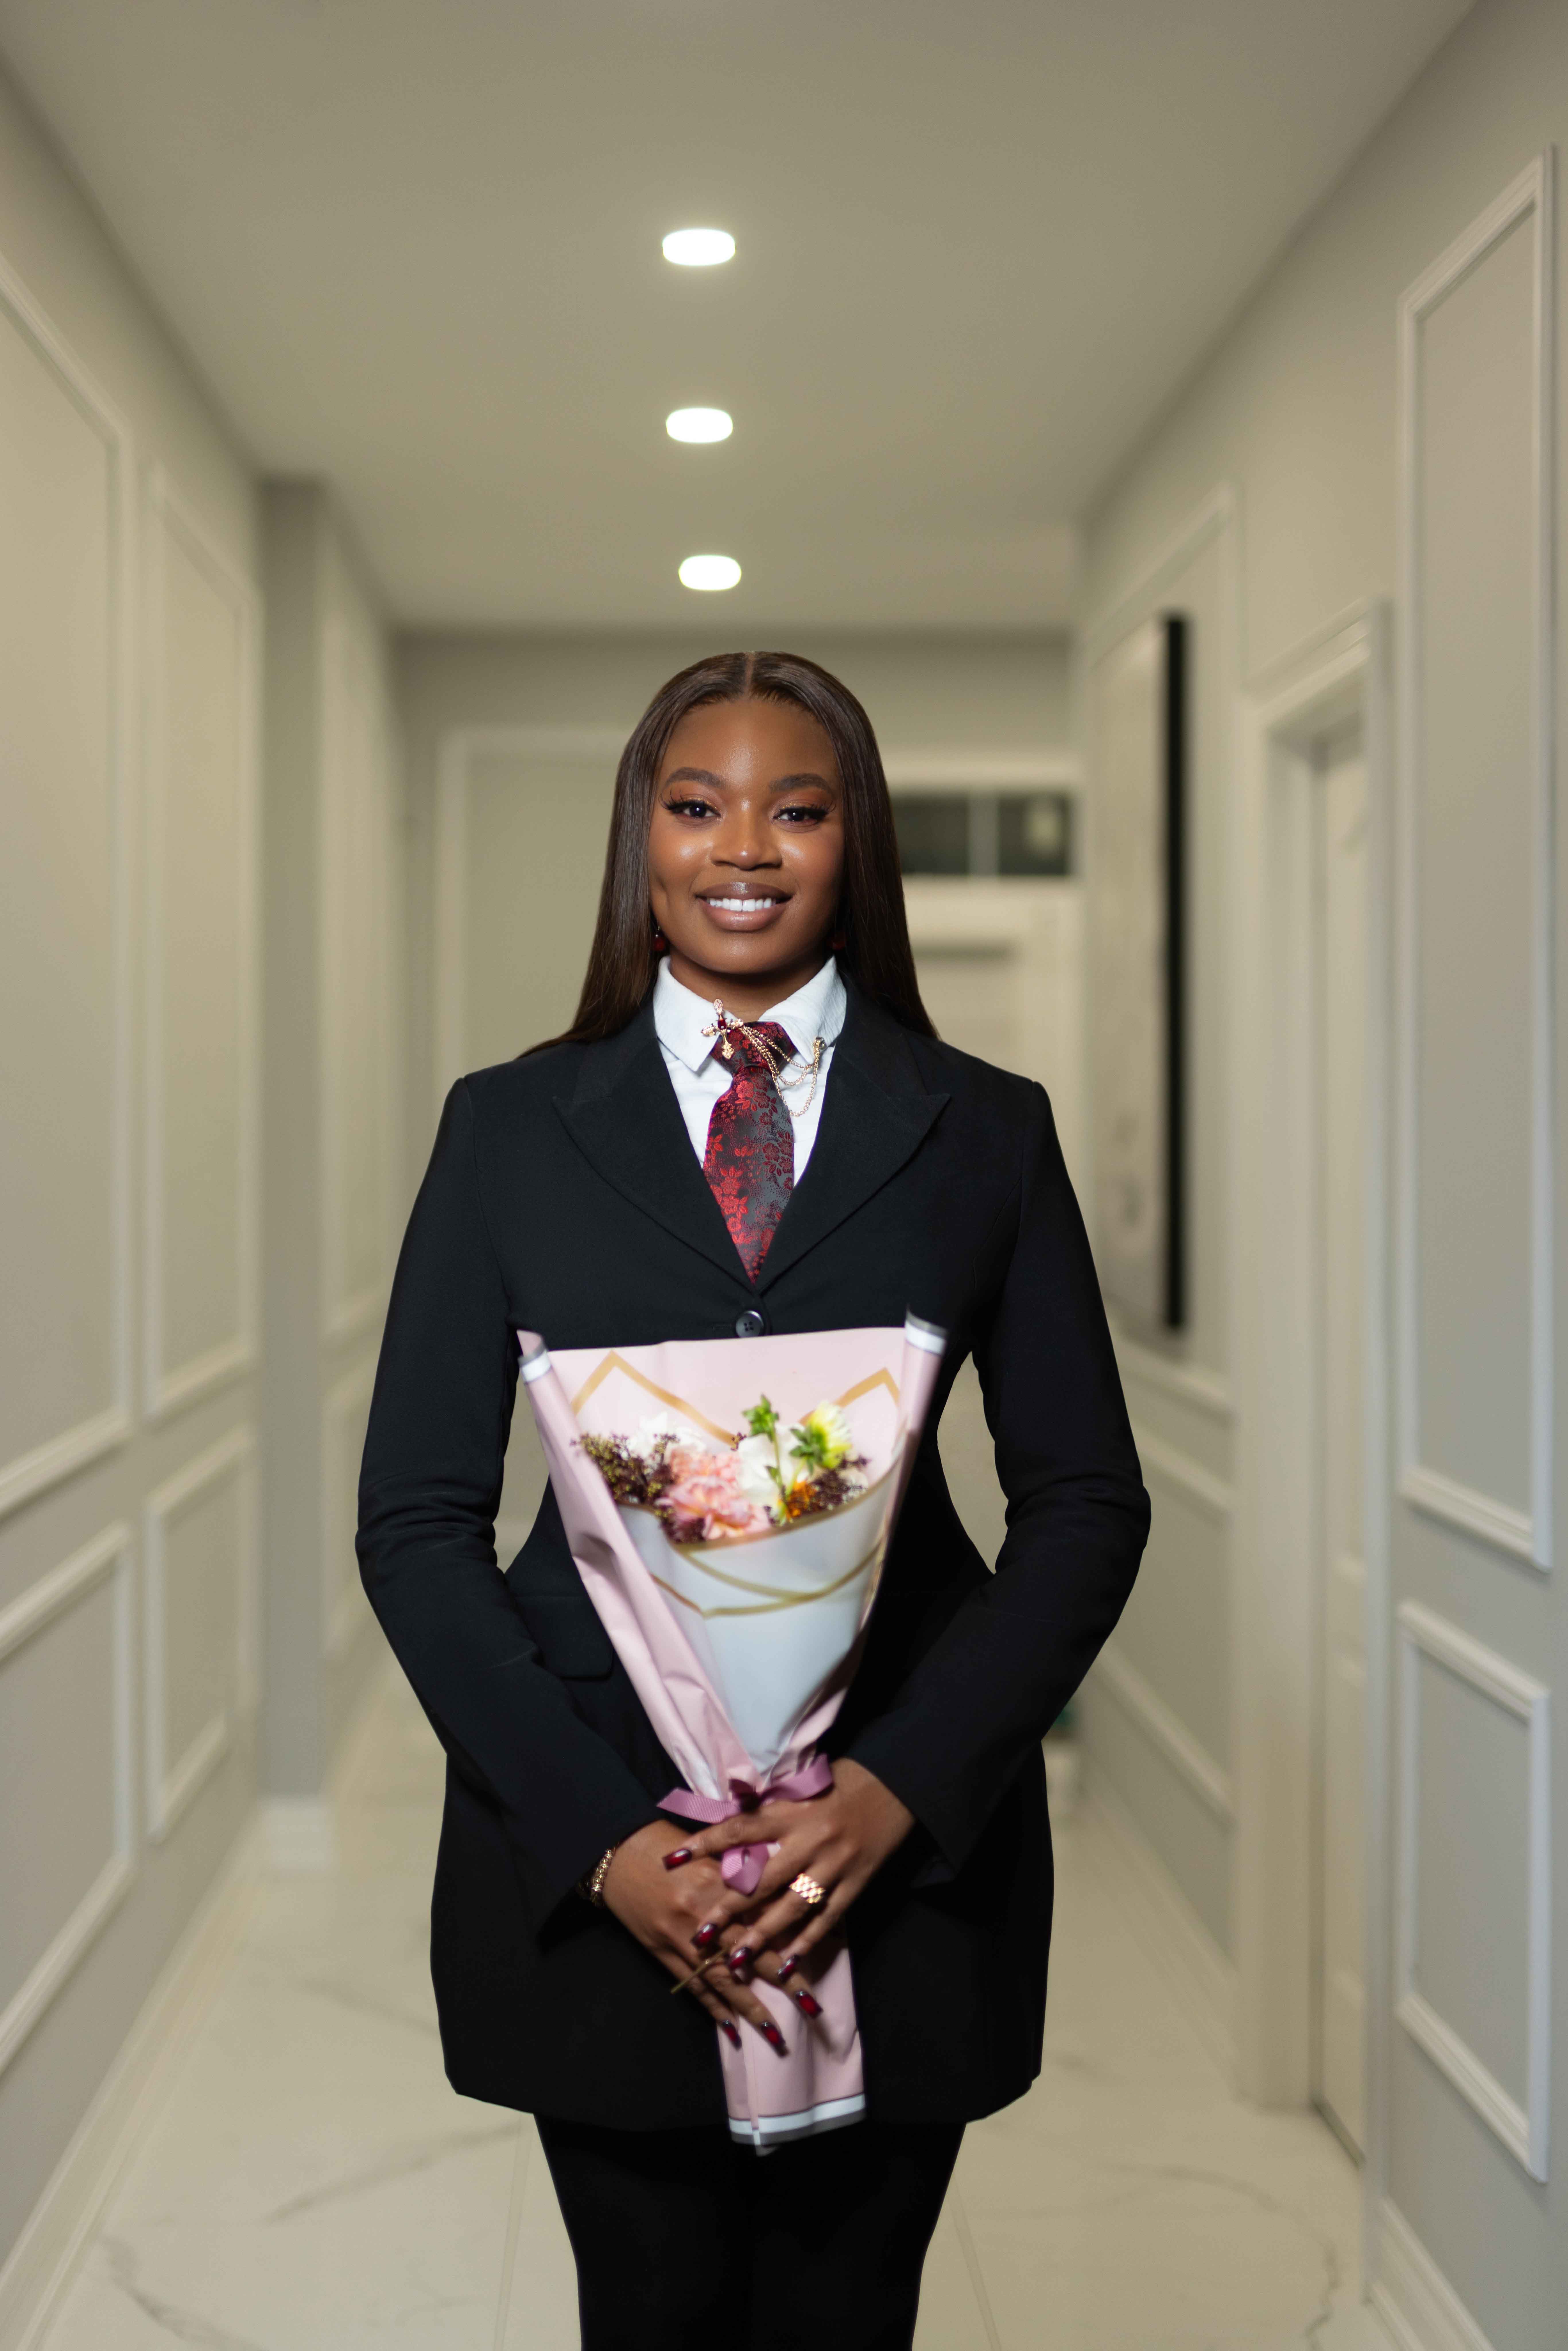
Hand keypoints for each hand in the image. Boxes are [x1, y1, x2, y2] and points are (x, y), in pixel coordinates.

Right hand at [597, 1820, 794, 2049]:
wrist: (617, 1853)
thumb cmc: (669, 1844)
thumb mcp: (712, 1850)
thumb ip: (744, 1872)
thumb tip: (782, 1892)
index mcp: (719, 1884)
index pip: (764, 1916)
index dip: (793, 1938)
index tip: (823, 1954)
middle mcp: (703, 1917)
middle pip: (749, 1955)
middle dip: (782, 1981)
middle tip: (811, 2007)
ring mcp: (680, 1939)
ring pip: (722, 1980)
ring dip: (750, 2009)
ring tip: (775, 2035)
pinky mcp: (662, 1952)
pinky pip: (691, 1985)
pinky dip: (712, 2007)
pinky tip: (731, 2029)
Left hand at [670, 1759, 914, 1973]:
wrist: (894, 1785)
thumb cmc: (840, 1782)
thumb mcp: (799, 1788)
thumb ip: (768, 1810)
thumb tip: (728, 1826)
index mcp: (790, 1812)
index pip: (738, 1829)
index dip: (705, 1843)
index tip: (672, 1859)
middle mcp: (809, 1840)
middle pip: (763, 1880)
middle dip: (729, 1909)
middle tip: (699, 1933)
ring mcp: (834, 1864)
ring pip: (793, 1906)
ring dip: (763, 1936)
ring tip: (736, 1959)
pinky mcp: (856, 1882)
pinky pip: (828, 1918)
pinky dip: (807, 1942)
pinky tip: (787, 1965)